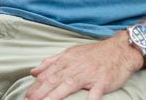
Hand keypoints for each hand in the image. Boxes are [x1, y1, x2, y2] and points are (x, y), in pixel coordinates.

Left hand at [25, 36, 140, 99]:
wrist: (119, 50)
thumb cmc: (93, 53)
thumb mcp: (69, 53)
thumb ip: (51, 63)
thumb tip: (34, 72)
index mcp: (65, 61)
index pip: (46, 75)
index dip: (35, 87)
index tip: (26, 96)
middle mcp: (74, 67)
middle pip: (53, 81)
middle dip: (40, 92)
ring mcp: (88, 75)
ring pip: (68, 86)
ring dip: (55, 96)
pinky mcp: (102, 82)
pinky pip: (95, 92)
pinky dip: (89, 99)